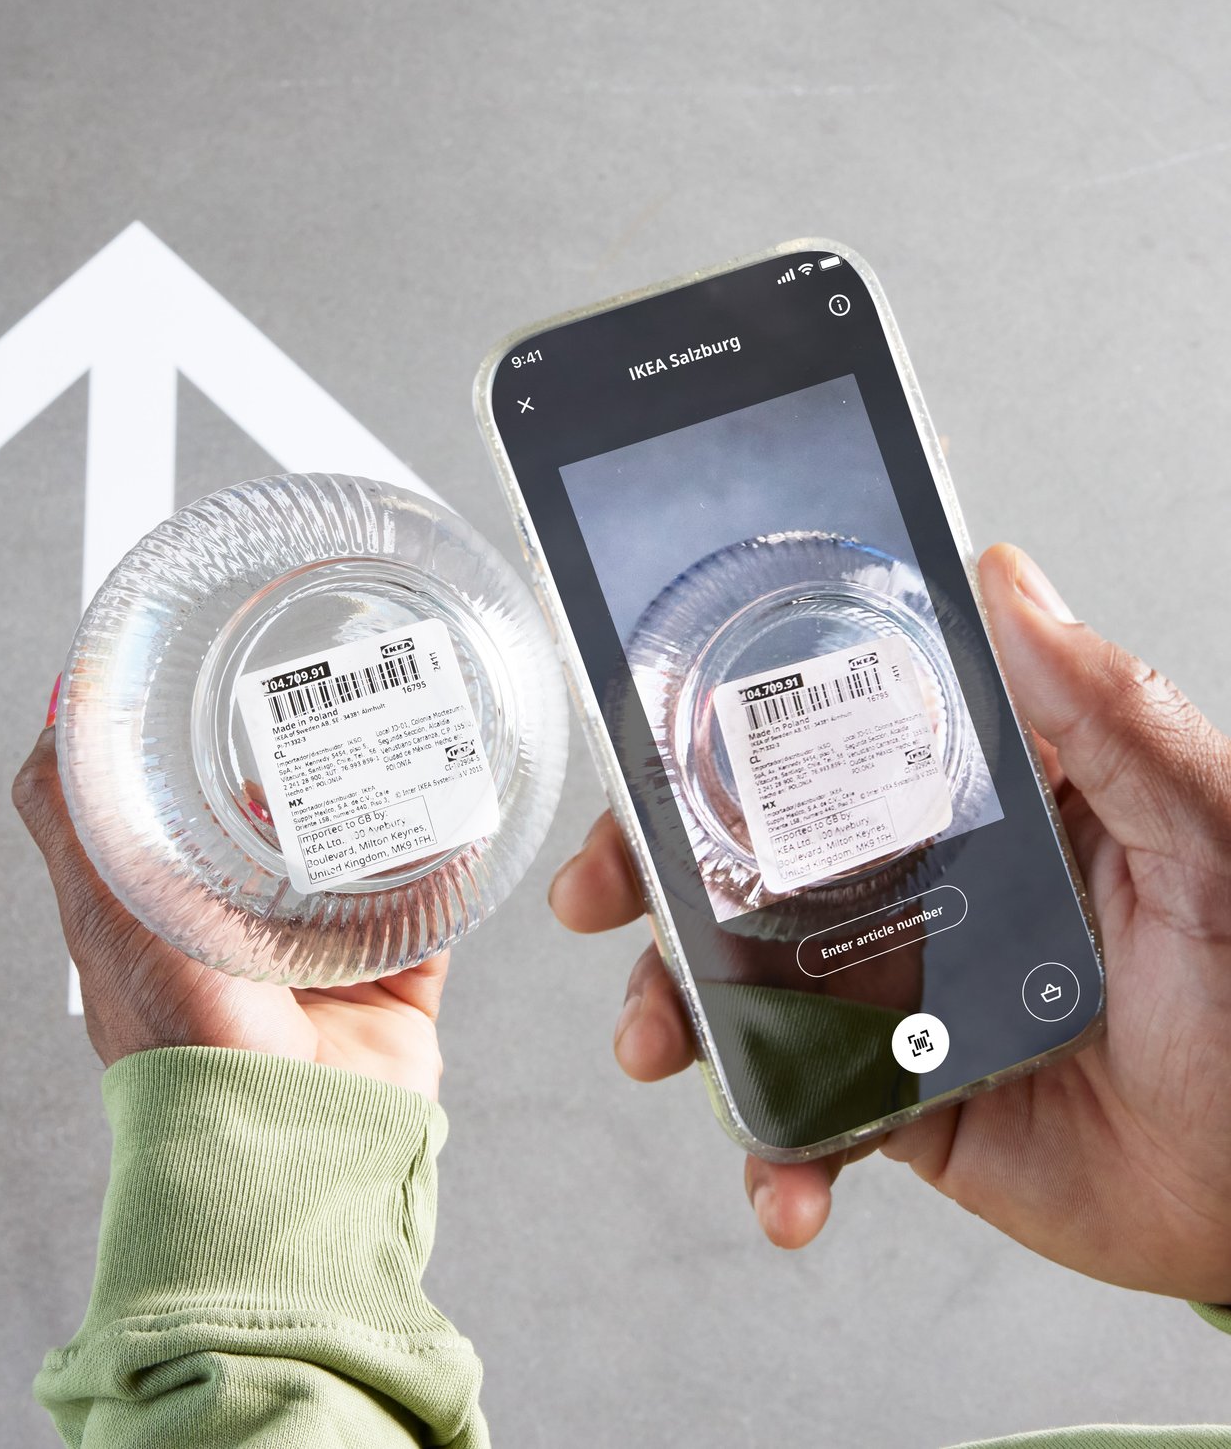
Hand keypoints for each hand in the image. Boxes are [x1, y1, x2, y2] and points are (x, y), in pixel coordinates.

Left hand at [13, 722, 445, 1098]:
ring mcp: (326, 978)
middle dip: (308, 787)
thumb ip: (71, 825)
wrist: (281, 1138)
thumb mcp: (102, 911)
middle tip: (331, 721)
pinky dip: (447, 874)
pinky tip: (454, 824)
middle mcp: (250, 953)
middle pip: (283, 848)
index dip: (211, 770)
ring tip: (397, 753)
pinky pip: (429, 922)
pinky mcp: (394, 1000)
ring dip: (381, 821)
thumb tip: (53, 725)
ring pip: (361, 876)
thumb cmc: (180, 1037)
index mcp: (179, 931)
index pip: (192, 833)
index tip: (234, 706)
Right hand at [549, 543, 1230, 1301]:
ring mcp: (905, 992)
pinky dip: (773, 1156)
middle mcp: (928, 881)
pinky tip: (784, 1186)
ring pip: (750, 985)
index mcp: (984, 794)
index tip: (645, 737)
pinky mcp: (905, 1101)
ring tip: (656, 1047)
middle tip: (597, 896)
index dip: (722, 730)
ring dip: (676, 1014)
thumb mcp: (1204, 831)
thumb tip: (1007, 581)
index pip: (830, 733)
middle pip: (753, 855)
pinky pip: (806, 1116)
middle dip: (652, 872)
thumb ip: (1111, 714)